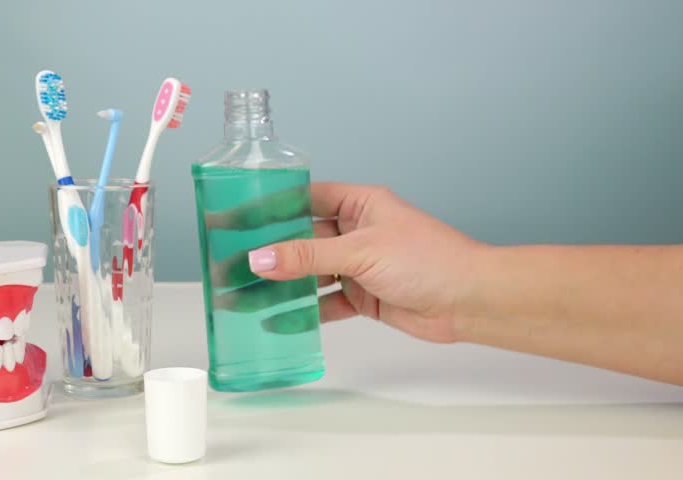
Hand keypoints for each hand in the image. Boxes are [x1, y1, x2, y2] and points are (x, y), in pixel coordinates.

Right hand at [247, 182, 483, 342]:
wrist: (469, 301)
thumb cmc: (429, 260)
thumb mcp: (361, 251)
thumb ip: (308, 255)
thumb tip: (261, 258)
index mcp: (358, 204)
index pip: (303, 200)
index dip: (269, 208)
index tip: (235, 219)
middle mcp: (356, 231)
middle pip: (302, 239)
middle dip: (269, 253)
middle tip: (232, 265)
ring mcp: (359, 265)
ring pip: (310, 273)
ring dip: (282, 285)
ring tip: (245, 296)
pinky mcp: (364, 296)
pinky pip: (325, 302)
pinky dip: (305, 311)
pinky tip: (279, 320)